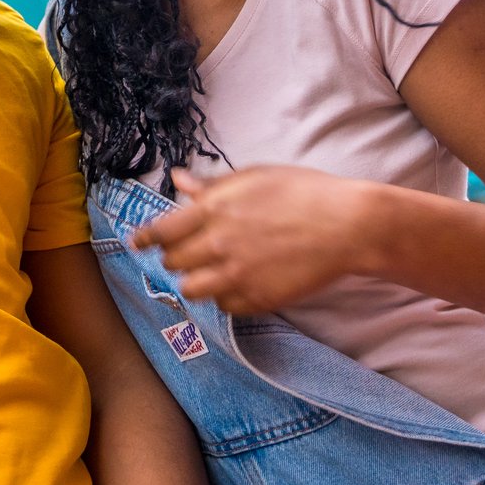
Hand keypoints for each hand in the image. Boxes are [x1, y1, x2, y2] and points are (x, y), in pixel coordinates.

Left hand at [131, 166, 381, 314]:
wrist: (345, 225)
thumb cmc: (302, 192)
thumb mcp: (253, 178)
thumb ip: (211, 186)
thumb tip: (177, 179)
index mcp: (214, 210)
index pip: (162, 231)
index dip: (146, 238)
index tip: (139, 243)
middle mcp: (218, 244)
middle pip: (173, 262)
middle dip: (176, 258)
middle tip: (187, 254)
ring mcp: (238, 274)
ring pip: (192, 290)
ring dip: (196, 281)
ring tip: (210, 272)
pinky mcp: (258, 299)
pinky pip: (224, 307)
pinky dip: (225, 298)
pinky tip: (237, 284)